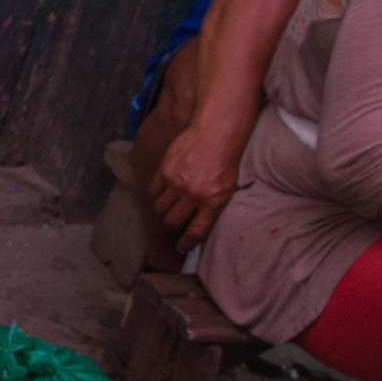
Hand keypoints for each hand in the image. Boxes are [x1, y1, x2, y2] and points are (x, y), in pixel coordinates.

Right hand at [151, 116, 250, 251]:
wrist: (217, 132)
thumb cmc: (226, 158)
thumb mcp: (227, 184)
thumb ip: (213, 202)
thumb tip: (199, 219)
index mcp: (214, 201)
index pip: (197, 231)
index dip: (187, 243)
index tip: (181, 249)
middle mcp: (194, 195)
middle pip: (173, 220)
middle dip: (172, 224)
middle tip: (172, 222)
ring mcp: (178, 184)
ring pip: (161, 207)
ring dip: (163, 208)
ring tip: (167, 203)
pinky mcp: (165, 171)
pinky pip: (153, 190)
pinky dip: (155, 192)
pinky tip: (161, 189)